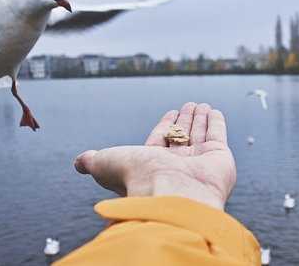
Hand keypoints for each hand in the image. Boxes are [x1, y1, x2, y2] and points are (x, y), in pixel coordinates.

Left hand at [74, 102, 235, 209]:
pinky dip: (217, 123)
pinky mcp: (220, 159)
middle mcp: (177, 166)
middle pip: (181, 137)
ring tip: (200, 104)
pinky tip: (214, 112)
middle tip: (188, 105)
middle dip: (184, 121)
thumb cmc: (137, 180)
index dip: (165, 126)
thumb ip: (93, 160)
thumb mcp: (106, 164)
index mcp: (153, 166)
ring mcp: (199, 163)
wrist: (171, 195)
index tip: (170, 113)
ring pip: (199, 134)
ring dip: (200, 118)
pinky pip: (218, 135)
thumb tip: (78, 162)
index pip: (160, 141)